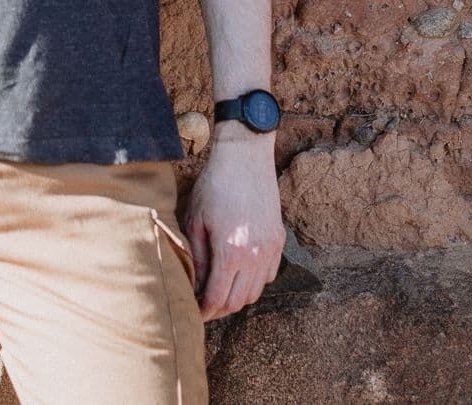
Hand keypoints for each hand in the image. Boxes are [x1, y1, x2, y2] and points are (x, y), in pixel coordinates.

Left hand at [182, 137, 285, 319]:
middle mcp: (256, 256)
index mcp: (232, 252)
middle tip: (203, 305)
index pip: (218, 299)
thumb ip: (195, 258)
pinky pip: (268, 275)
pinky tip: (239, 272)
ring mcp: (271, 249)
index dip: (204, 311)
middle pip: (239, 301)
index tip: (193, 313)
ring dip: (237, 296)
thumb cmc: (214, 185)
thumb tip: (192, 286)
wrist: (245, 157)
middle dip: (219, 308)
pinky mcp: (279, 240)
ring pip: (256, 292)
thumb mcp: (195, 221)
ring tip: (219, 290)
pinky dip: (254, 282)